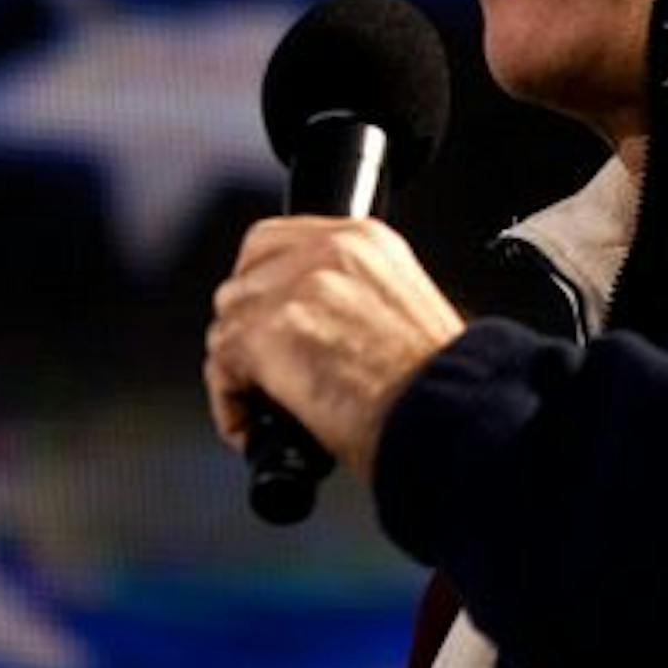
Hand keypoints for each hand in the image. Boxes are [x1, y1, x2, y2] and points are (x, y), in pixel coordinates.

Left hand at [204, 215, 465, 481]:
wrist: (447, 418)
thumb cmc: (439, 387)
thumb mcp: (406, 312)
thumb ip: (355, 298)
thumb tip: (316, 324)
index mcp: (367, 241)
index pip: (279, 240)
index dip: (265, 287)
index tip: (267, 318)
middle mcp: (329, 252)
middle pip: (246, 275)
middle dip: (247, 323)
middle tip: (262, 367)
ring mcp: (296, 288)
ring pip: (229, 319)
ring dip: (238, 366)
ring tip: (263, 403)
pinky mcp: (267, 331)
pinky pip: (220, 364)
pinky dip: (230, 402)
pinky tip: (254, 427)